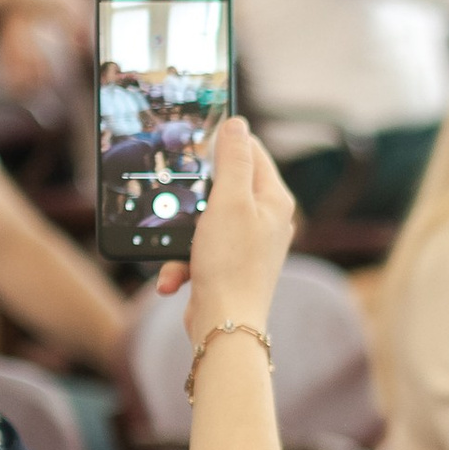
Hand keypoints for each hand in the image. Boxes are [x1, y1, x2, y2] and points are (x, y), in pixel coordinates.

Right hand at [156, 115, 294, 316]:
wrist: (225, 325)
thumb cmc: (230, 262)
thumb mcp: (228, 201)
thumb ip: (233, 160)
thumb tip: (237, 124)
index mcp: (274, 200)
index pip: (252, 152)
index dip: (224, 142)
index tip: (195, 139)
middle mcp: (267, 221)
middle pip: (226, 187)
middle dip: (195, 197)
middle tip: (178, 195)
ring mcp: (249, 246)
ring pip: (205, 223)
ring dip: (181, 239)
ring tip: (177, 255)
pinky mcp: (229, 267)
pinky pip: (199, 253)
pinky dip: (182, 264)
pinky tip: (174, 279)